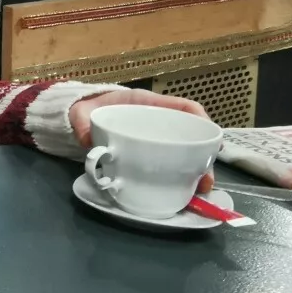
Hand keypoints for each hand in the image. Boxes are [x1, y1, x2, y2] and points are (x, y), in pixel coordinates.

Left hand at [69, 90, 214, 192]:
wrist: (78, 113)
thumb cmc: (86, 107)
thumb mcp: (81, 112)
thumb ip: (81, 123)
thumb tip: (90, 143)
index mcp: (145, 103)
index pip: (182, 106)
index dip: (201, 120)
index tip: (213, 141)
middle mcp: (157, 119)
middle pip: (191, 133)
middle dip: (204, 155)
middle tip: (207, 179)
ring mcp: (156, 136)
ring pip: (186, 150)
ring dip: (197, 168)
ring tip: (200, 189)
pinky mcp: (150, 151)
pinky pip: (172, 160)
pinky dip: (182, 174)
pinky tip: (185, 189)